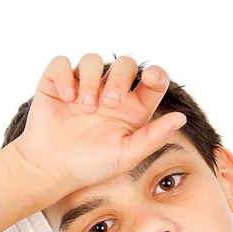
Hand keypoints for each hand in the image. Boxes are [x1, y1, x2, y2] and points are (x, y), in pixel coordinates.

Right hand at [13, 53, 186, 209]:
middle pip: (125, 64)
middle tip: (109, 103)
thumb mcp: (126, 156)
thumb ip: (153, 138)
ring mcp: (83, 86)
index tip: (150, 79)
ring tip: (85, 107)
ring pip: (93, 60)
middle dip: (121, 78)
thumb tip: (181, 117)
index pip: (152, 80)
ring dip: (92, 80)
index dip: (157, 73)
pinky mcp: (57, 83)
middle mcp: (109, 93)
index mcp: (132, 109)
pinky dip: (65, 75)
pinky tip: (66, 97)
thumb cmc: (90, 166)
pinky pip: (62, 63)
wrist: (51, 170)